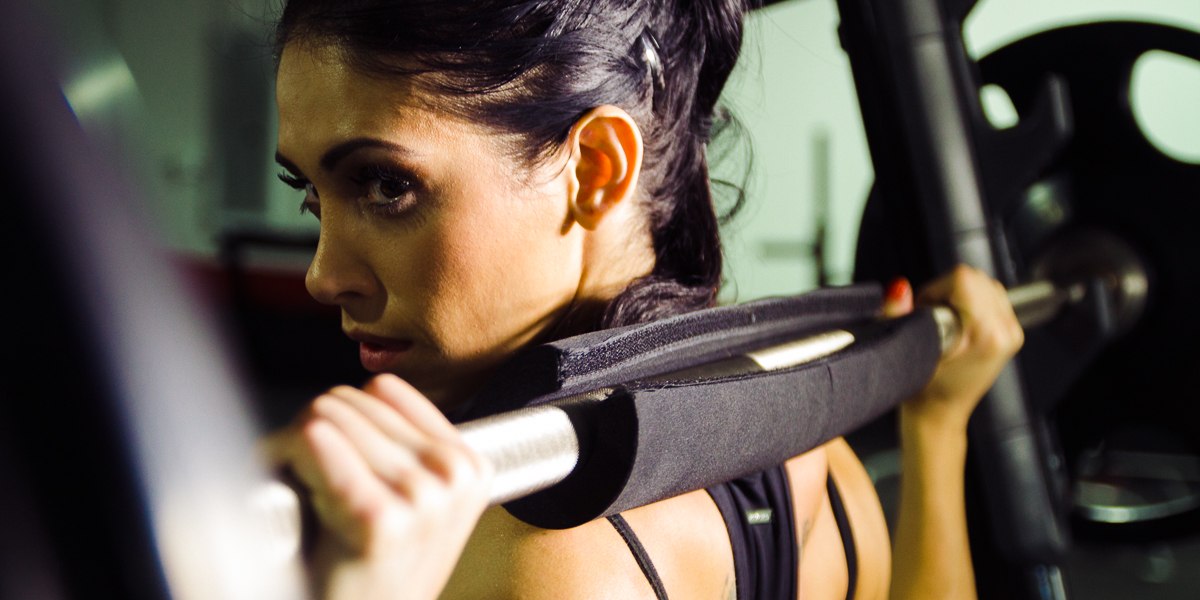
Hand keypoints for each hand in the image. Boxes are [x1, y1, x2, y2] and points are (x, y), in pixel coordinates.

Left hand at [264, 374, 493, 599]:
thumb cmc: (374, 573)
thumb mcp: (414, 506)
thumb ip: (406, 448)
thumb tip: (357, 392)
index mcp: (469, 464)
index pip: (384, 390)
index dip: (342, 417)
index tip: (325, 448)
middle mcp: (454, 475)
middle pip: (350, 403)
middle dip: (312, 431)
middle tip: (296, 473)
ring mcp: (423, 497)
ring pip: (327, 418)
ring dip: (292, 447)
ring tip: (290, 486)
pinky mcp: (381, 518)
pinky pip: (318, 445)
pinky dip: (287, 457)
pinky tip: (284, 484)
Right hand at [883, 266, 1023, 430]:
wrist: (940, 414)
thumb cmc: (923, 391)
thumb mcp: (904, 349)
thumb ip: (898, 314)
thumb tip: (899, 287)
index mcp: (985, 334)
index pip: (962, 279)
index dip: (935, 289)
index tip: (925, 310)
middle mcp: (1005, 331)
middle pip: (976, 278)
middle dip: (947, 291)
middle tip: (933, 318)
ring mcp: (1012, 332)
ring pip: (985, 284)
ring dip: (960, 294)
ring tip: (944, 321)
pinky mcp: (1012, 332)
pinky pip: (992, 296)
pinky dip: (971, 301)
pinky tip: (958, 322)